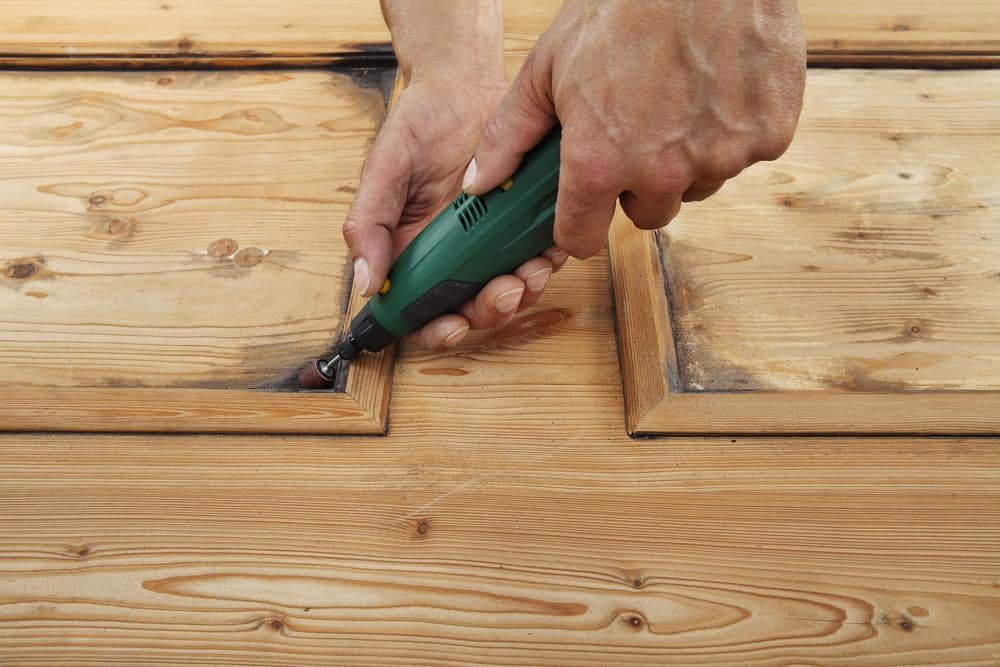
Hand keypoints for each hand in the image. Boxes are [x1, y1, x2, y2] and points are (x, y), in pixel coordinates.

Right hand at [343, 4, 568, 349]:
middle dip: (491, 310)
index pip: (421, 311)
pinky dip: (547, 259)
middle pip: (472, 309)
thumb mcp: (382, 171)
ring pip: (511, 290)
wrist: (461, 87)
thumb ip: (369, 225)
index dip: (438, 330)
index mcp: (413, 253)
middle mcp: (452, 255)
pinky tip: (548, 249)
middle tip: (505, 291)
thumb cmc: (416, 127)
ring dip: (525, 291)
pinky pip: (539, 255)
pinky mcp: (522, 223)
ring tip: (531, 272)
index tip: (453, 326)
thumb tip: (366, 283)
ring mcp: (489, 242)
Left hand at [463, 0, 806, 257]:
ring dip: (687, 157)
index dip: (578, 222)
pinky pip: (745, 153)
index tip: (583, 205)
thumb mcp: (548, 65)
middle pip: (646, 213)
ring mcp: (722, 157)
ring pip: (697, 184)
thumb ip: (511, 133)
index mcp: (601, 163)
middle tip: (637, 127)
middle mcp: (663, 173)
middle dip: (637, 183)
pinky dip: (733, 128)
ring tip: (679, 97)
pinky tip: (719, 84)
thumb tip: (478, 181)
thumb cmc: (622, 4)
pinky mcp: (769, 136)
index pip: (582, 238)